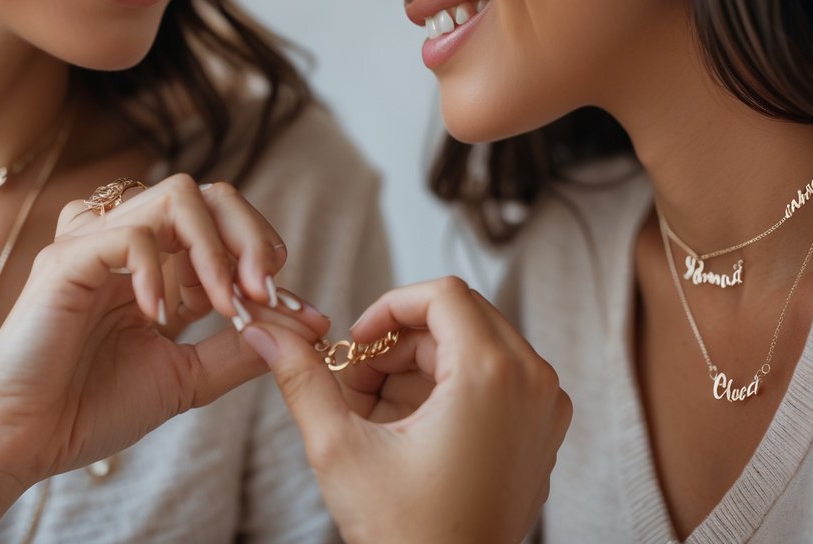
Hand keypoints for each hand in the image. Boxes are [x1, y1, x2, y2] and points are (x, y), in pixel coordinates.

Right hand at [0, 174, 327, 542]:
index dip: (264, 254)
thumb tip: (309, 325)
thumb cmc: (92, 409)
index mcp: (156, 266)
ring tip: (226, 303)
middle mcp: (126, 242)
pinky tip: (160, 318)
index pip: (224, 223)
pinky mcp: (64, 260)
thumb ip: (241, 347)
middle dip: (251, 235)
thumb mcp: (187, 377)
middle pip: (208, 193)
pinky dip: (158, 271)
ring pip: (175, 196)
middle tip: (266, 289)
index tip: (291, 306)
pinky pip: (128, 234)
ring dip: (215, 248)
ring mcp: (94, 243)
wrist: (21, 445)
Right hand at [240, 277, 570, 543]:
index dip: (389, 308)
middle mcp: (532, 381)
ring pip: (475, 346)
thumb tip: (267, 334)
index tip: (357, 343)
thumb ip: (302, 378)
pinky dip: (450, 388)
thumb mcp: (341, 448)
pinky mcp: (543, 430)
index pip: (441, 294)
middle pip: (458, 318)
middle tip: (356, 383)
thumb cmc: (408, 535)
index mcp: (491, 375)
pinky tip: (408, 428)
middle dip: (399, 342)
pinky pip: (496, 379)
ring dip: (419, 366)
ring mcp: (545, 406)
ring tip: (374, 414)